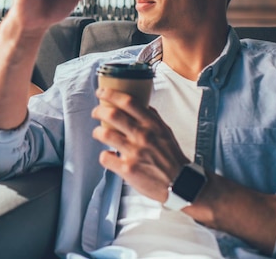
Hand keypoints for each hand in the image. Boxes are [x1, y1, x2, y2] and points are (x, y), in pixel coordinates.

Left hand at [91, 87, 189, 202]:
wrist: (180, 183)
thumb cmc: (172, 157)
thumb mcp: (166, 132)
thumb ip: (152, 118)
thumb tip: (141, 104)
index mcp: (152, 124)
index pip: (128, 102)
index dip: (111, 93)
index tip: (101, 91)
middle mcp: (143, 136)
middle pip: (112, 114)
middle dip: (98, 110)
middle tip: (95, 112)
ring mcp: (134, 152)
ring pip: (105, 134)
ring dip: (97, 132)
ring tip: (98, 133)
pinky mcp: (127, 169)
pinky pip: (105, 157)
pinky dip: (104, 155)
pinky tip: (108, 155)